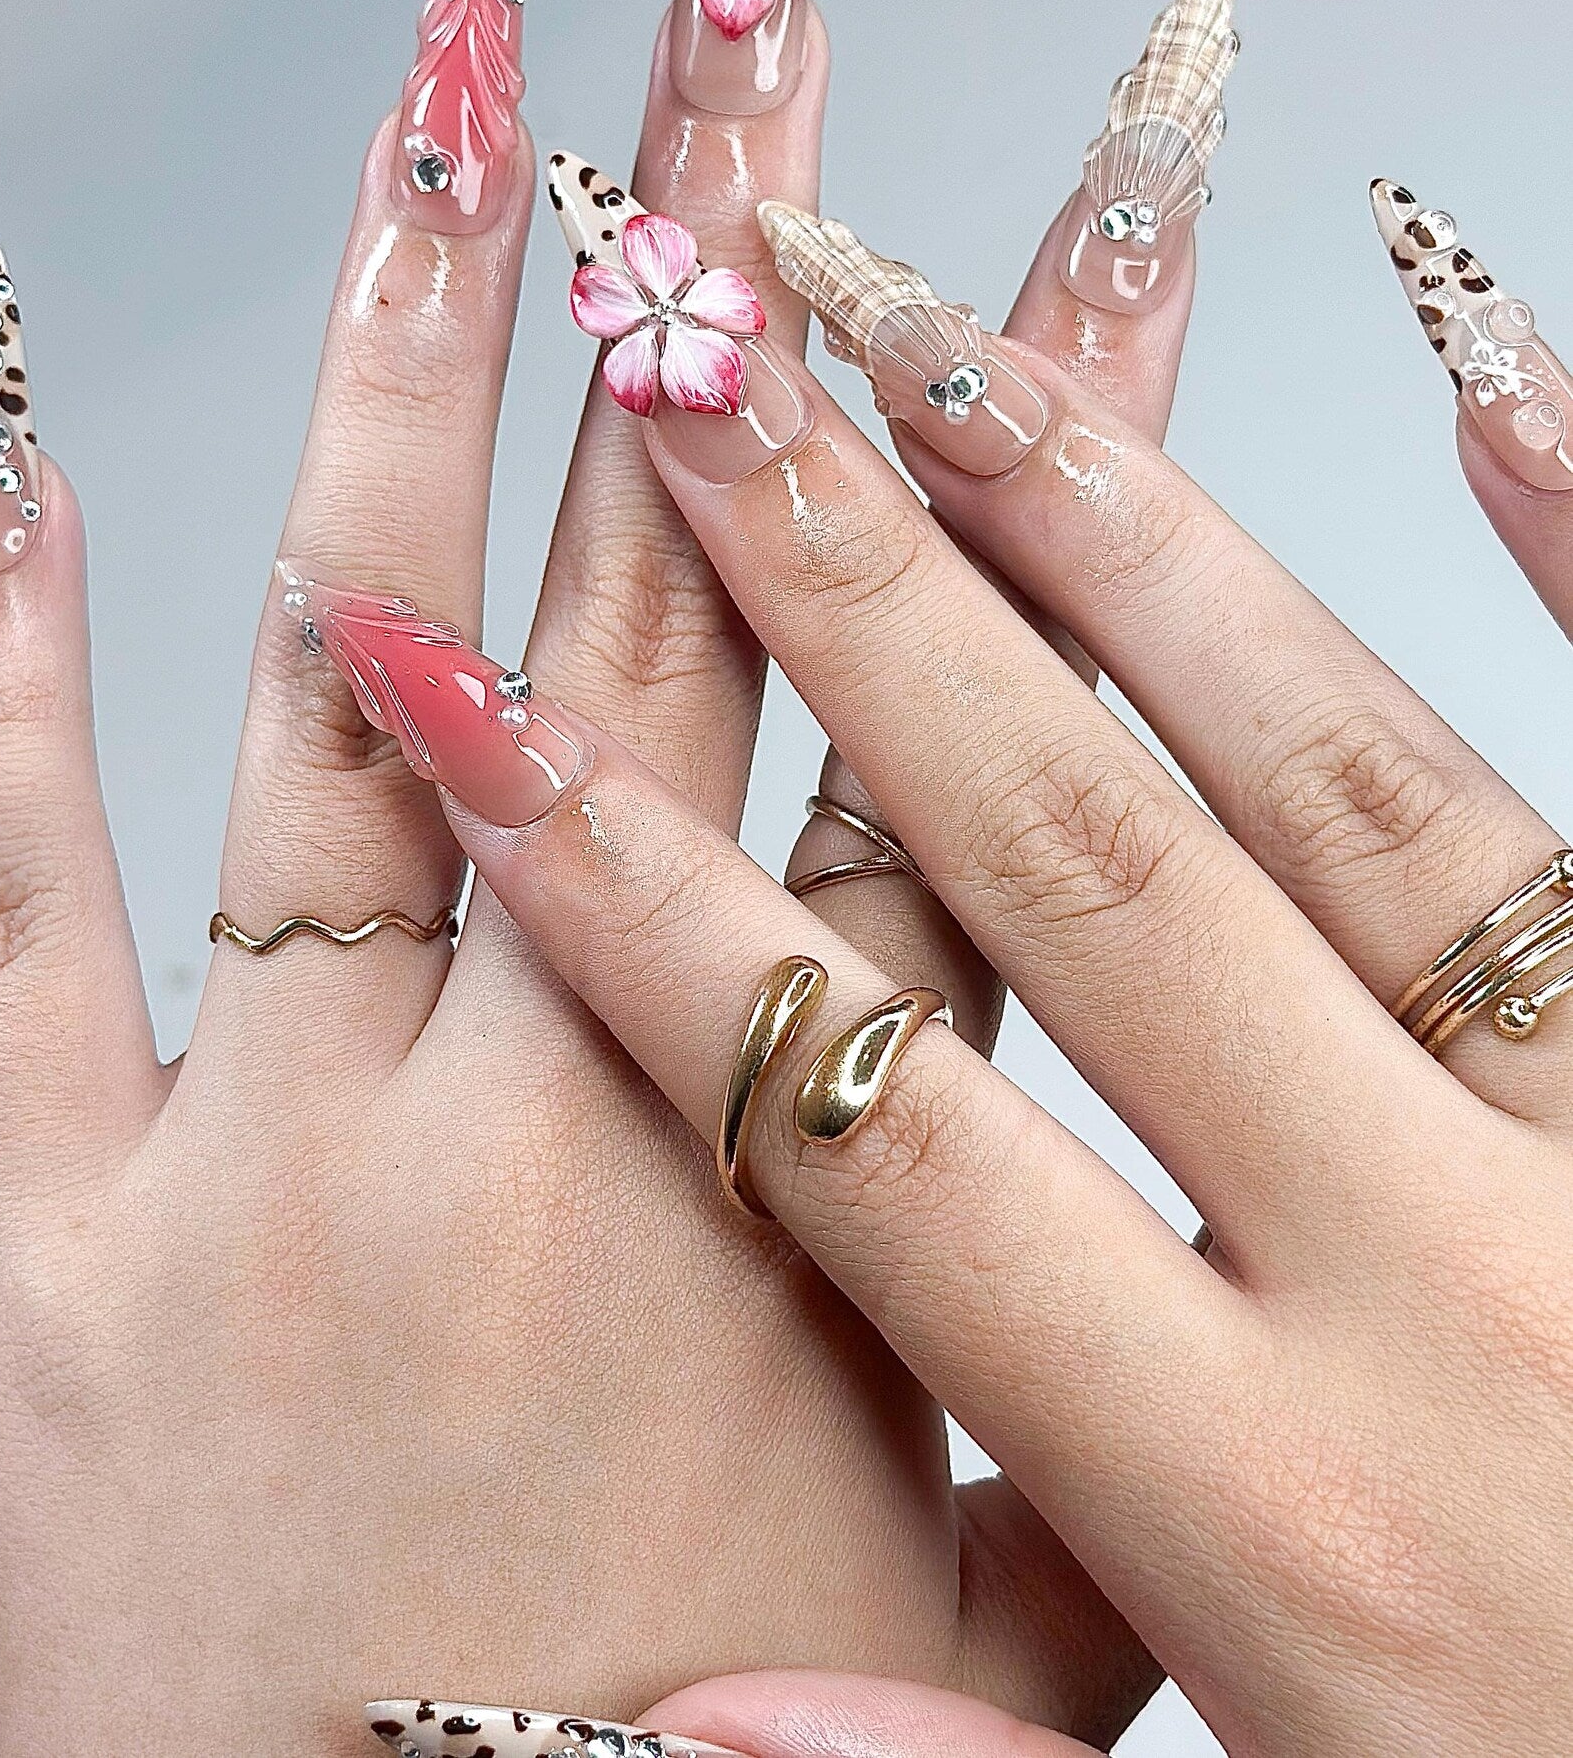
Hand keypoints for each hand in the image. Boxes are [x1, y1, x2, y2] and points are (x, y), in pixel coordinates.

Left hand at [0, 0, 966, 1744]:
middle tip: (755, 13)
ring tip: (456, 103)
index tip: (1068, 217)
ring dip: (410, 368)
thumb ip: (1071, 1484)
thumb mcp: (954, 1665)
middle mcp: (557, 1139)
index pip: (963, 746)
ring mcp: (277, 1174)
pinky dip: (5, 667)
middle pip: (685, 620)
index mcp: (811, 1226)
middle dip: (730, 287)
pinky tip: (17, 443)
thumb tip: (1195, 1370)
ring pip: (364, 682)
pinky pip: (18, 904)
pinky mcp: (40, 1251)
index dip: (1036, 467)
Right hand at [335, 174, 1572, 1751]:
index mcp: (1277, 1522)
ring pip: (1338, 782)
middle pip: (1091, 880)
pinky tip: (1488, 363)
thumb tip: (685, 1707)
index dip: (663, 928)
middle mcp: (1447, 1286)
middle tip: (704, 393)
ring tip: (953, 354)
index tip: (501, 722)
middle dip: (862, 619)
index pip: (892, 1149)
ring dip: (1129, 547)